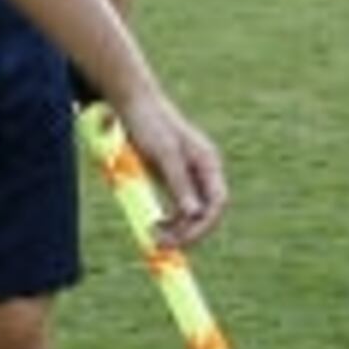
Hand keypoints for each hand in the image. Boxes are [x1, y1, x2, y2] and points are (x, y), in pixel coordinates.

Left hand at [112, 89, 228, 248]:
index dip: (204, 226)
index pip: (217, 204)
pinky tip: (154, 226)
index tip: (183, 242)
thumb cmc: (149, 124)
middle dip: (188, 232)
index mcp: (208, 163)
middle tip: (162, 245)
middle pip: (206, 212)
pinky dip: (169, 220)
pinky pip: (178, 208)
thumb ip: (179, 183)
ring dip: (177, 229)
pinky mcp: (172, 178)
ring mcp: (188, 176)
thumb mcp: (164, 154)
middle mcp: (203, 172)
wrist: (131, 104)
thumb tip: (194, 214)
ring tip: (153, 238)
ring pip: (191, 214)